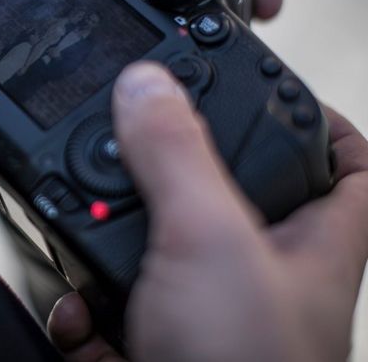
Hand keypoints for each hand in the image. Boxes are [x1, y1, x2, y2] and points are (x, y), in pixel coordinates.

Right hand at [48, 63, 367, 361]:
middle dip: (173, 173)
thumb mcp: (210, 242)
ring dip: (110, 243)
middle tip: (139, 148)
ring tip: (87, 228)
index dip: (323, 120)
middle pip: (229, 196)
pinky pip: (117, 310)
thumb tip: (147, 86)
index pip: (349, 166)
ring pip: (157, 252)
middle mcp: (260, 274)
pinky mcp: (157, 347)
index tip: (279, 87)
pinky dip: (86, 310)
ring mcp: (206, 315)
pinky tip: (81, 316)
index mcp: (308, 243)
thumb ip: (178, 155)